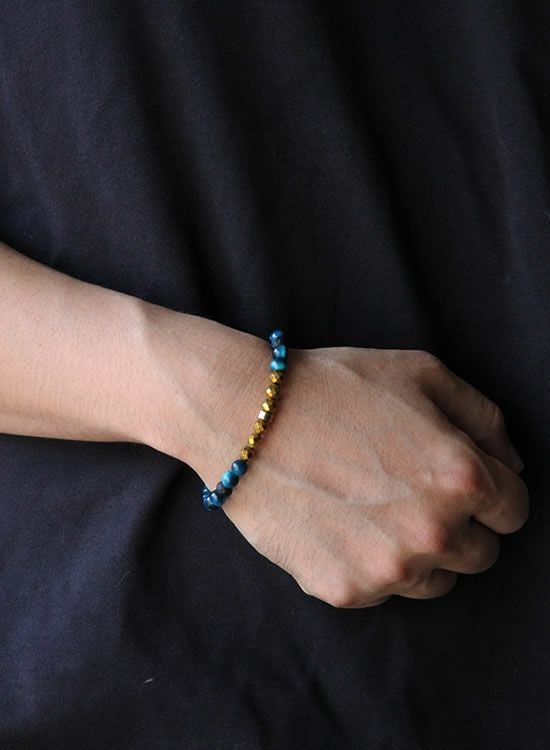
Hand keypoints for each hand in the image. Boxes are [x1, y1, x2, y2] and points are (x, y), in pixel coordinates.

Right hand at [213, 345, 528, 607]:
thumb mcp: (420, 372)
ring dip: (419, 552)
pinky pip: (382, 591)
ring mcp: (386, 568)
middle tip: (412, 493)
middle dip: (459, 525)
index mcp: (461, 477)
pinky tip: (342, 523)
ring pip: (435, 581)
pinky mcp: (344, 590)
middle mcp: (432, 532)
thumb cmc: (333, 386)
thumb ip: (484, 418)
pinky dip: (371, 564)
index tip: (460, 483)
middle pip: (481, 554)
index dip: (492, 492)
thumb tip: (509, 464)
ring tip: (375, 509)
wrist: (244, 415)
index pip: (514, 511)